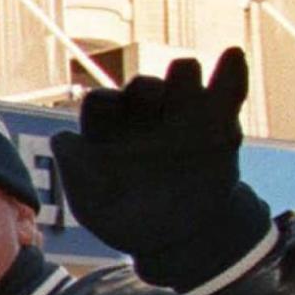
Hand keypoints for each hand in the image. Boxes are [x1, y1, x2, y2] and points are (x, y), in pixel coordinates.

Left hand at [52, 48, 269, 290]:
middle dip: (146, 93)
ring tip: (189, 98)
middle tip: (155, 107)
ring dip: (184, 79)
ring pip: (182, 76)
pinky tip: (232, 57)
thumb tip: (61, 139)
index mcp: (109, 130)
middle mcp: (143, 114)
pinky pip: (226, 88)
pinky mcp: (218, 120)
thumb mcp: (95, 207)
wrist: (184, 238)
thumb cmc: (130, 222)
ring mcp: (181, 113)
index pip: (100, 104)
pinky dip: (231, 72)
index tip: (113, 124)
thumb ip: (75, 173)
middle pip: (142, 86)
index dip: (104, 109)